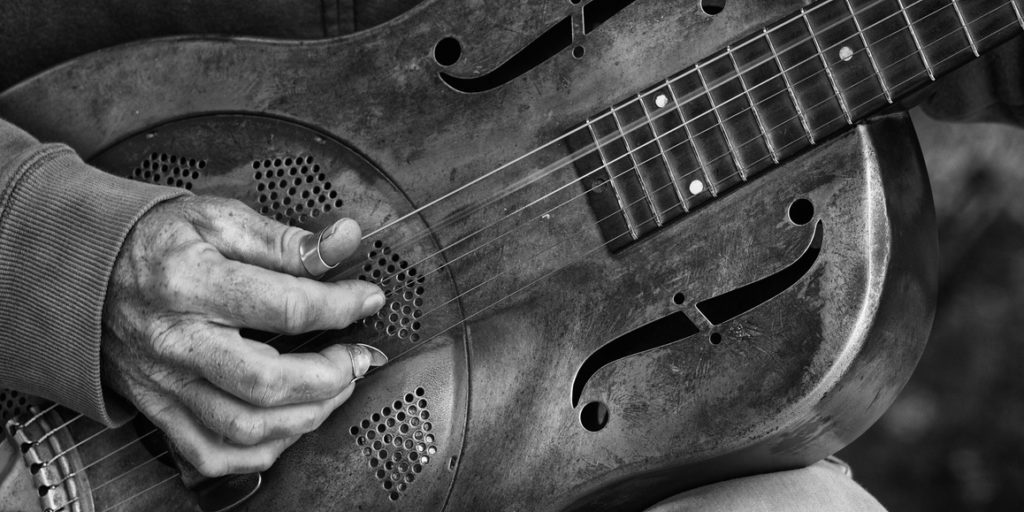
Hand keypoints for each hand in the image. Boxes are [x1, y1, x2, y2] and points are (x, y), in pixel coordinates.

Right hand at [101, 196, 383, 476]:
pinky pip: (211, 455)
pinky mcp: (158, 409)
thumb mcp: (218, 219)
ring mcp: (165, 383)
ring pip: (245, 428)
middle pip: (267, 383)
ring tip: (335, 388)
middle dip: (331, 377)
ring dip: (307, 417)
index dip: (341, 306)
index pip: (284, 307)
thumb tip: (347, 241)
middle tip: (357, 358)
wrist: (81, 270)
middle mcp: (176, 341)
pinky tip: (289, 426)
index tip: (368, 299)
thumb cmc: (157, 241)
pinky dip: (260, 453)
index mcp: (191, 283)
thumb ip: (286, 239)